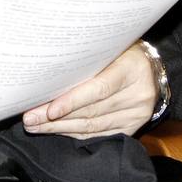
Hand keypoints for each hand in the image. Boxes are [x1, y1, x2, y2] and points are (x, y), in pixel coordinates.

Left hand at [22, 42, 156, 137]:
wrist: (151, 68)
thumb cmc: (123, 53)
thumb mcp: (111, 47)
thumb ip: (87, 61)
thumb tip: (48, 77)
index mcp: (133, 69)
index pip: (100, 89)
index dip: (72, 101)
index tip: (48, 110)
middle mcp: (138, 94)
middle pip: (92, 111)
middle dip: (56, 118)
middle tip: (30, 119)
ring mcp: (136, 114)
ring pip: (92, 126)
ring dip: (60, 128)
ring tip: (36, 126)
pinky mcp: (131, 128)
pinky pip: (98, 134)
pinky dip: (75, 134)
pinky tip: (57, 131)